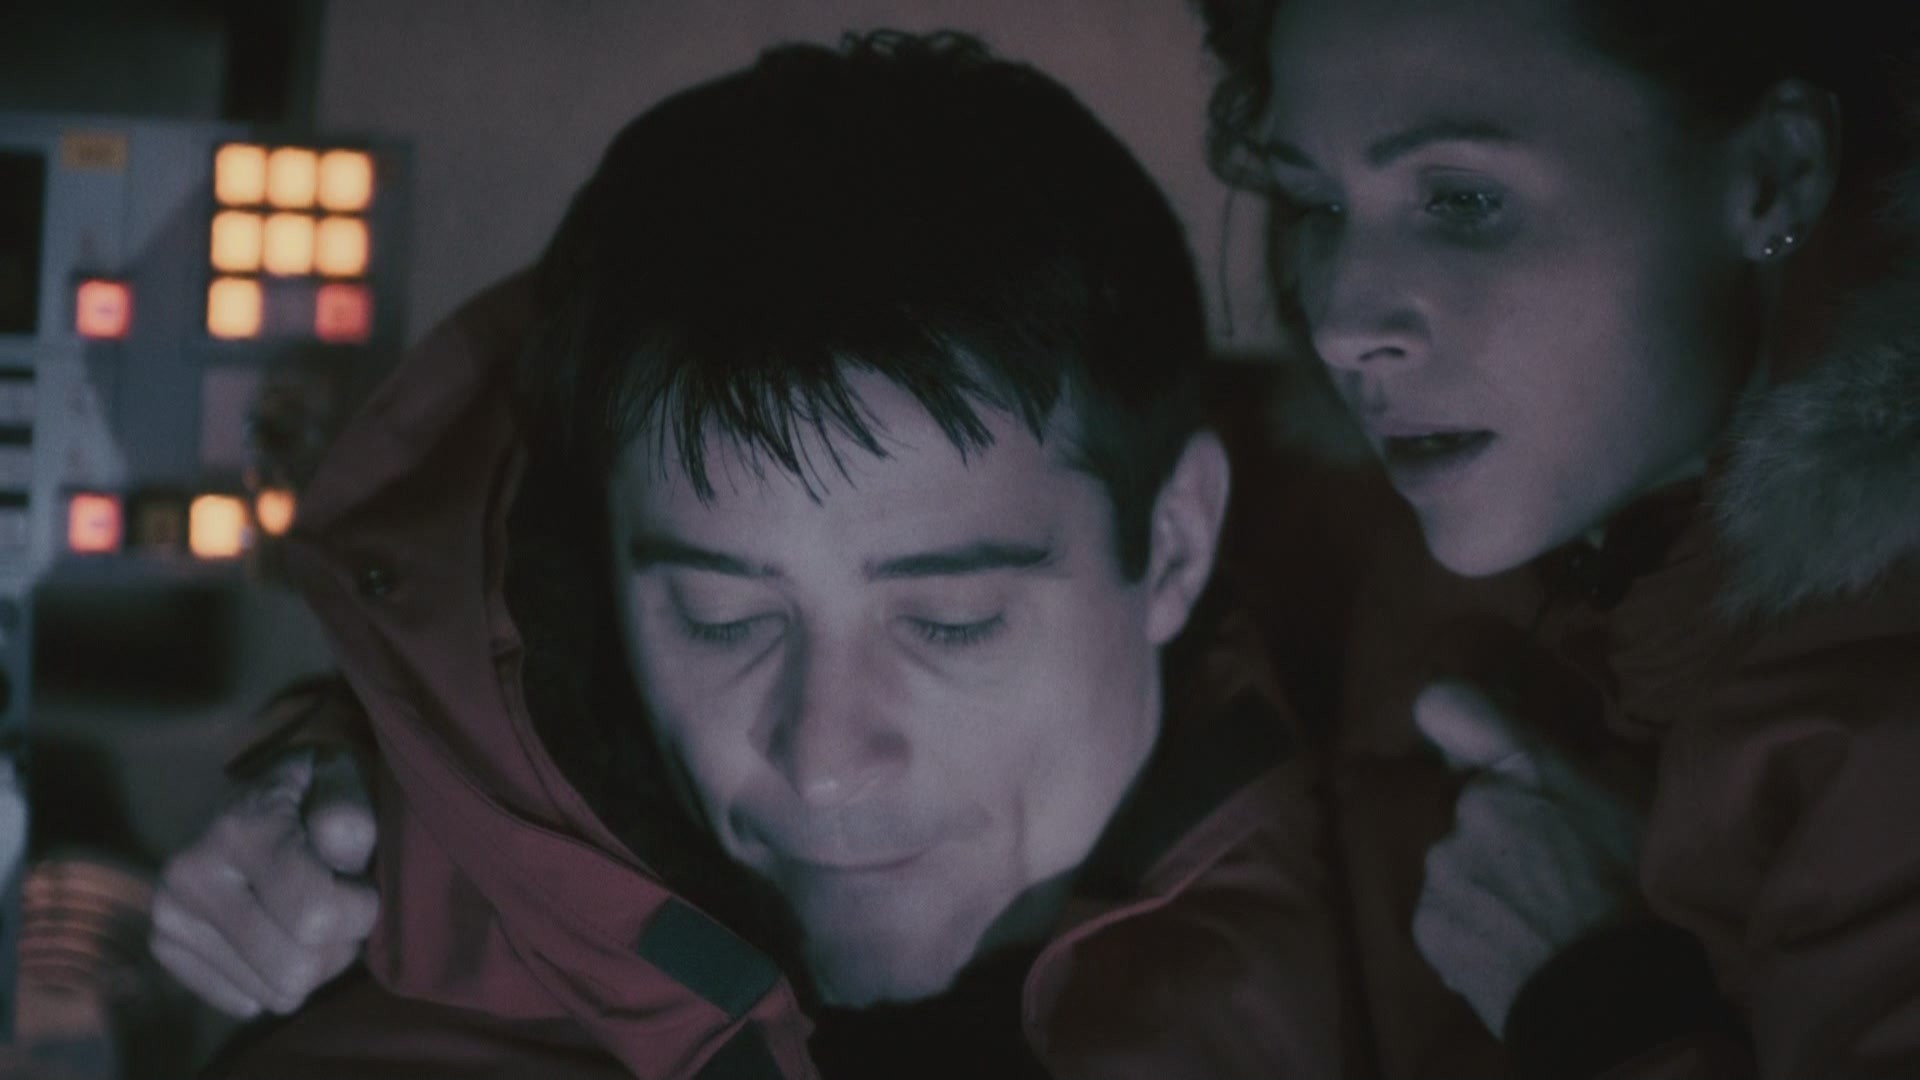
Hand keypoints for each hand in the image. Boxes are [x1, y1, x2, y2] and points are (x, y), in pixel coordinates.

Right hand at [150, 748, 379, 1017]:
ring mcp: (169, 917)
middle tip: (339, 905)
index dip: (361, 910)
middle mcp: (189, 879)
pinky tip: (277, 932)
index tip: (362, 884)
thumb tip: (337, 843)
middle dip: (338, 945)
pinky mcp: (165, 948)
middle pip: (295, 970)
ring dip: (312, 964)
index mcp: (238, 832)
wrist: (249, 793)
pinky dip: (275, 977)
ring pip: (276, 995)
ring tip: (308, 915)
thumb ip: (349, 810)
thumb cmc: (315, 790)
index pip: (316, 916)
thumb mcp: (343, 779)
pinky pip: (248, 1002)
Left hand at [1410, 680, 1643, 1037]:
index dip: (1458, 716)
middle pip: (1474, 811)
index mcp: (1521, 768)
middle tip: (1552, 877)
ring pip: (1460, 866)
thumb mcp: (1636, 807)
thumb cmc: (1637, 896)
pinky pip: (1447, 916)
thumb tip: (1564, 749)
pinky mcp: (1427, 923)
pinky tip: (1515, 951)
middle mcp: (1469, 806)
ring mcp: (1442, 867)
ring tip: (1539, 925)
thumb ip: (1587, 763)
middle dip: (1502, 833)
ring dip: (1487, 885)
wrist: (1608, 1001)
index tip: (1468, 734)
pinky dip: (1473, 930)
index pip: (1454, 706)